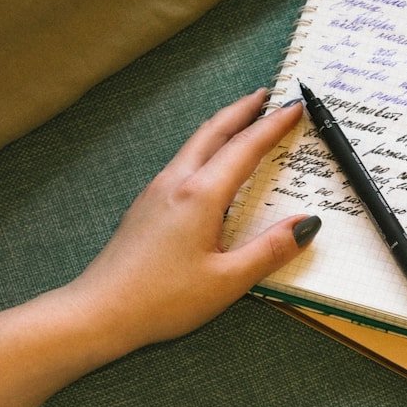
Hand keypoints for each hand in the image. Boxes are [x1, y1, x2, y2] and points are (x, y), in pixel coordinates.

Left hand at [70, 89, 317, 356]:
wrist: (100, 310)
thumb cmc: (163, 299)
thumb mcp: (228, 281)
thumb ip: (269, 249)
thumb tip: (306, 223)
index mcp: (201, 195)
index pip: (245, 148)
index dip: (273, 125)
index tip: (295, 107)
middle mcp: (177, 183)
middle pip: (214, 132)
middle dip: (243, 110)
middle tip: (268, 96)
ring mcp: (157, 191)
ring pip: (195, 145)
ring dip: (222, 127)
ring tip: (243, 122)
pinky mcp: (146, 206)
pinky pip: (183, 163)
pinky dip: (206, 150)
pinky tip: (211, 166)